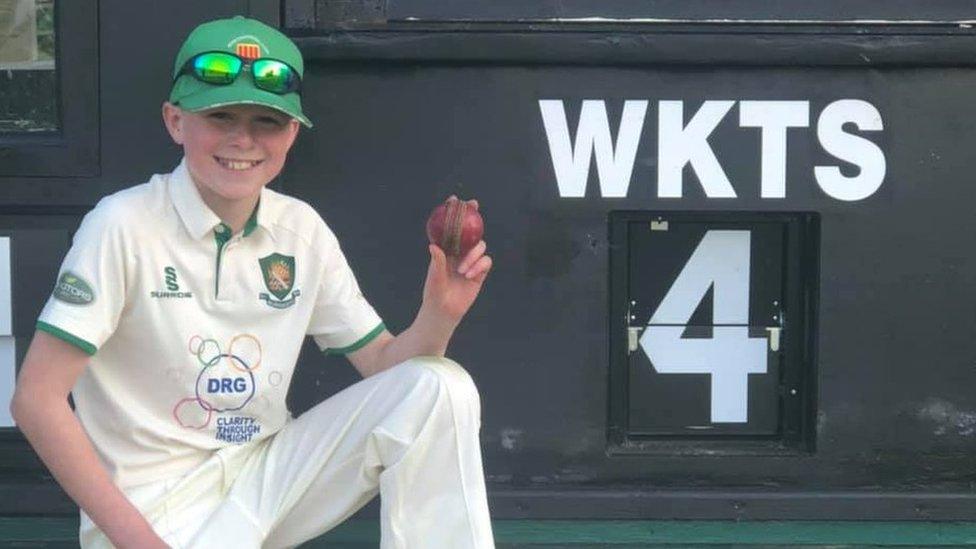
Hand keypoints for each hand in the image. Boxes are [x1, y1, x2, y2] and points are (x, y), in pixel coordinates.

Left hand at [422, 199, 491, 322]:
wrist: (444, 312)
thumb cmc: (434, 294)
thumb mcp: (434, 278)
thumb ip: (437, 262)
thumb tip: (433, 246)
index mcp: (445, 250)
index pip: (450, 228)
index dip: (453, 214)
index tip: (454, 200)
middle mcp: (459, 253)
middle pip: (470, 231)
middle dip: (473, 217)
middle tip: (474, 206)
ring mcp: (470, 262)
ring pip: (480, 246)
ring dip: (473, 255)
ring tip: (462, 270)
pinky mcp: (480, 273)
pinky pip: (486, 262)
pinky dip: (479, 266)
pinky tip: (469, 275)